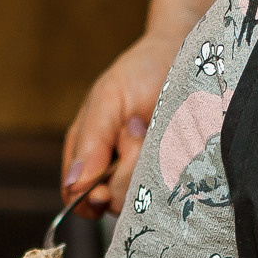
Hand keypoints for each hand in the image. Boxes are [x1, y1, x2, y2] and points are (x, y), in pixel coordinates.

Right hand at [60, 33, 173, 215]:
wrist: (183, 56)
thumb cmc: (140, 73)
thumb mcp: (108, 99)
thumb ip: (90, 142)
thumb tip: (74, 184)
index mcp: (87, 154)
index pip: (77, 197)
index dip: (88, 199)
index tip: (103, 188)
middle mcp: (114, 169)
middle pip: (112, 201)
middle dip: (124, 172)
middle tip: (136, 130)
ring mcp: (145, 174)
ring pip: (141, 196)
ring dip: (148, 165)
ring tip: (153, 129)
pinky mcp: (174, 173)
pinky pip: (170, 188)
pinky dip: (171, 167)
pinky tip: (172, 141)